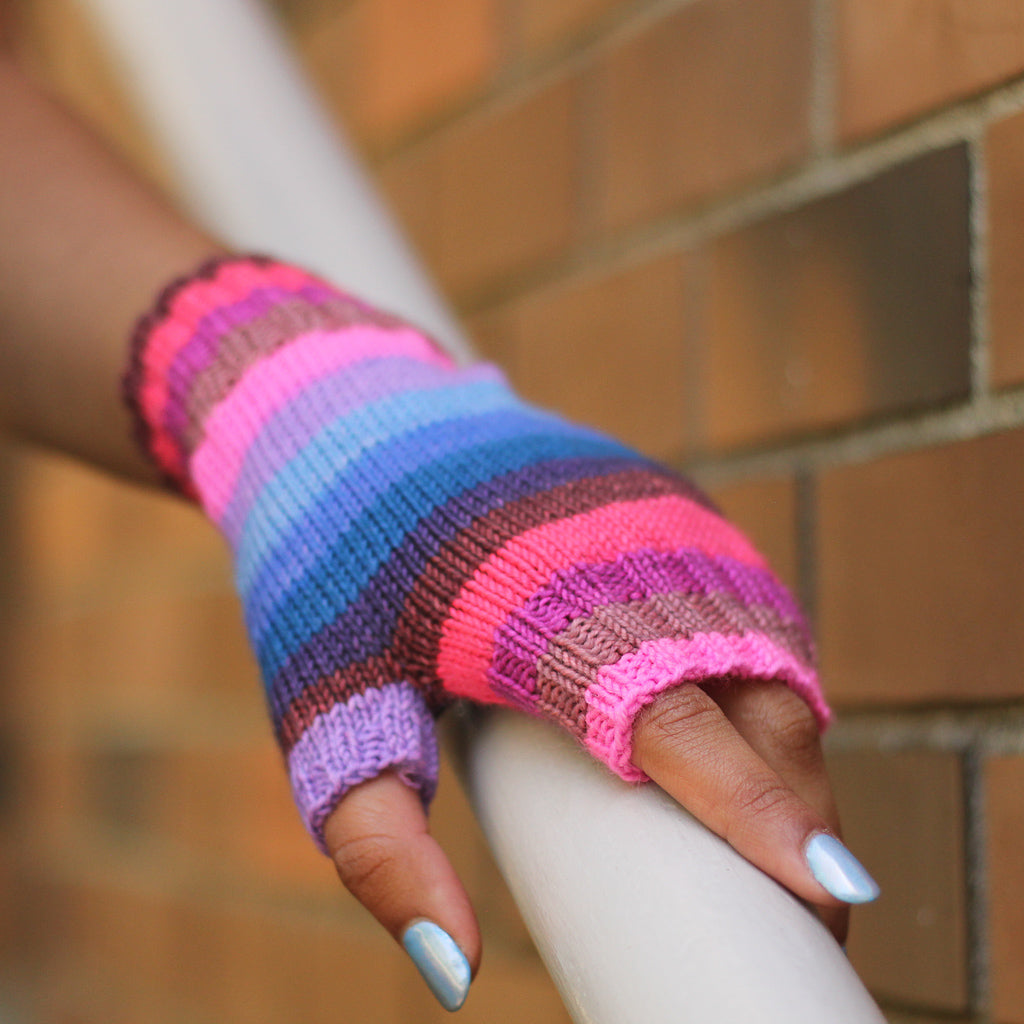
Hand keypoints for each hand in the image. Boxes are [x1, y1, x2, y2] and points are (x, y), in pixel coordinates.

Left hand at [124, 256, 875, 1010]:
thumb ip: (382, 845)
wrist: (354, 415)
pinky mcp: (669, 496)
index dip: (762, 818)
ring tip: (782, 833)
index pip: (678, 727)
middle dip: (797, 806)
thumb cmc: (332, 570)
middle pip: (756, 698)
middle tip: (800, 903)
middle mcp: (624, 551)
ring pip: (770, 647)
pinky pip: (750, 597)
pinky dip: (767, 671)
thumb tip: (455, 972)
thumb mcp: (327, 708)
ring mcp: (658, 513)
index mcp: (540, 614)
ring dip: (791, 744)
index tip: (827, 899)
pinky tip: (751, 728)